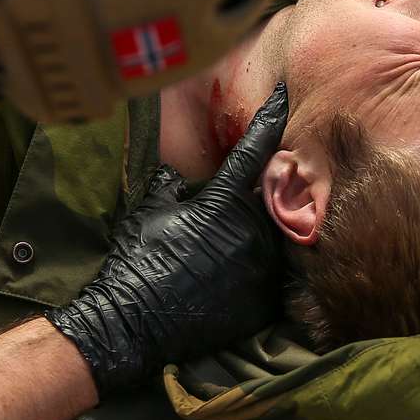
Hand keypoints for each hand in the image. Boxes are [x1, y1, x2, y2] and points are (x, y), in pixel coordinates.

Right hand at [47, 82, 289, 394]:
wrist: (134, 325)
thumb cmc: (136, 262)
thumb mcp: (148, 211)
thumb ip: (170, 185)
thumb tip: (175, 174)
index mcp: (222, 202)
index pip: (254, 148)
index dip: (271, 118)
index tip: (285, 95)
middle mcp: (252, 231)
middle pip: (273, 195)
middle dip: (263, 190)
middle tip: (242, 200)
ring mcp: (262, 268)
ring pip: (277, 235)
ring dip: (262, 231)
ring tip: (232, 245)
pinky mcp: (266, 301)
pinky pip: (275, 275)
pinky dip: (262, 269)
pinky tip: (237, 276)